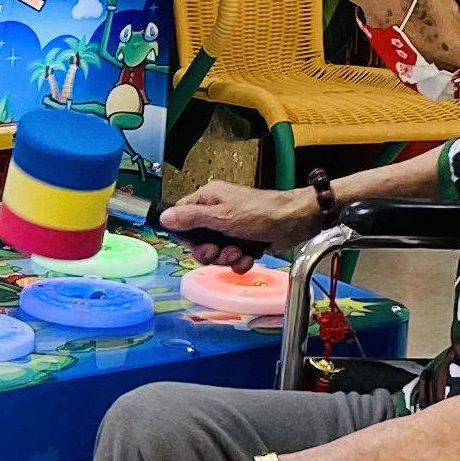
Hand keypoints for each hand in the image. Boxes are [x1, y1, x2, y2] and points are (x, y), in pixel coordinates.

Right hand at [162, 180, 308, 249]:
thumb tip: (164, 217)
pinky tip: (249, 257)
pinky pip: (232, 258)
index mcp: (209, 199)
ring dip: (226, 258)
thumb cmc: (261, 213)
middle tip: (219, 251)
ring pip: (216, 252)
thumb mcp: (222, 216)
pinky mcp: (245, 241)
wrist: (295, 222)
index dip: (185, 234)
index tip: (195, 243)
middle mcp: (218, 212)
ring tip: (239, 252)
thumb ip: (191, 218)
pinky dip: (239, 261)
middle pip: (198, 240)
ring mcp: (231, 228)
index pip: (182, 216)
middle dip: (209, 251)